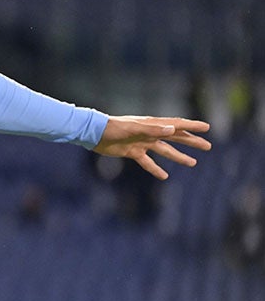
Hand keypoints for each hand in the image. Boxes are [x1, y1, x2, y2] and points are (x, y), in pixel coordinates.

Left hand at [94, 116, 211, 179]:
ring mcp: (142, 143)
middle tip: (207, 146)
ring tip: (193, 163)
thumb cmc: (113, 128)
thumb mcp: (133, 129)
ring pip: (164, 150)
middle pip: (175, 138)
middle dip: (191, 142)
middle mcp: (149, 133)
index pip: (176, 125)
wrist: (94, 134)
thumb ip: (152, 130)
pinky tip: (165, 176)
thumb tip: (173, 129)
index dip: (192, 126)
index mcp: (152, 124)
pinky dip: (156, 169)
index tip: (207, 127)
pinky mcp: (132, 152)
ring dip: (178, 156)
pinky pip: (147, 162)